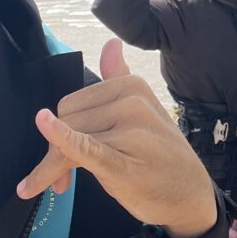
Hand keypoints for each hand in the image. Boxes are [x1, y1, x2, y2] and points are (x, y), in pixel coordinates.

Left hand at [17, 38, 216, 237]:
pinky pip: (84, 146)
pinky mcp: (122, 163)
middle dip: (57, 149)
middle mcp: (132, 103)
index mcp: (133, 87)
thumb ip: (120, 78)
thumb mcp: (145, 110)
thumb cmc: (162, 154)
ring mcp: (130, 132)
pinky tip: (46, 124)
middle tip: (66, 176)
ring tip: (62, 186)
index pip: (73, 103)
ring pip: (67, 142)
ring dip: (55, 168)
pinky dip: (62, 137)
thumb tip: (111, 42)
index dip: (62, 128)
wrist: (190, 195)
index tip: (67, 152)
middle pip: (66, 120)